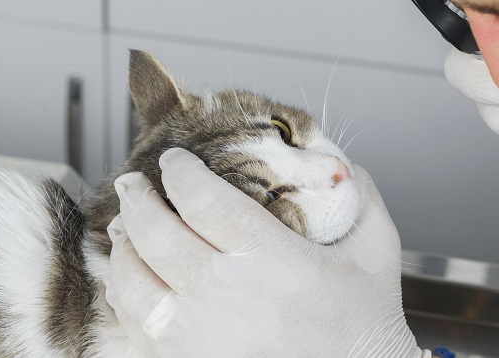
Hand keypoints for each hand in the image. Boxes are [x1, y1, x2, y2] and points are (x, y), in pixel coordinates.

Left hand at [103, 148, 427, 357]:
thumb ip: (360, 197)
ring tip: (123, 228)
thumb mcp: (376, 250)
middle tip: (132, 184)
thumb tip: (338, 164)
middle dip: (136, 200)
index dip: (179, 172)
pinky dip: (124, 297)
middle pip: (155, 233)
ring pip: (133, 281)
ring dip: (122, 248)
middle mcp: (226, 296)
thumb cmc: (364, 324)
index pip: (202, 199)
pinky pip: (136, 326)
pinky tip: (129, 282)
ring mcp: (199, 337)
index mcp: (269, 258)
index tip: (174, 161)